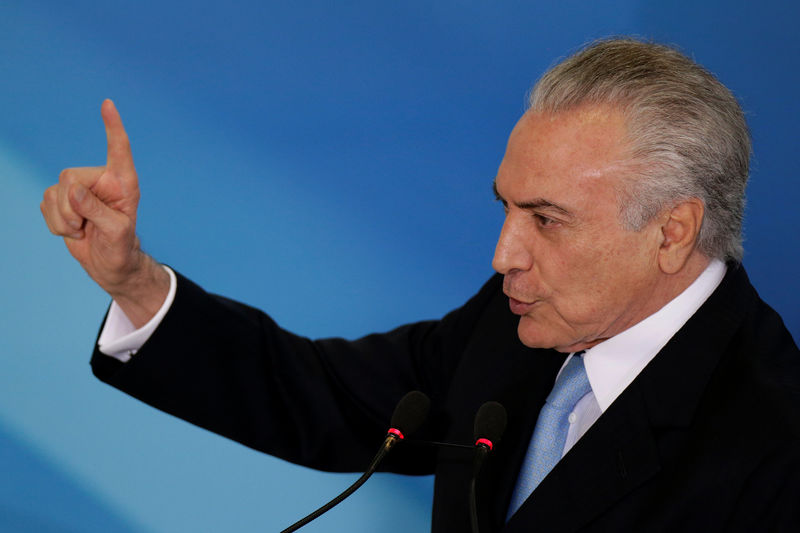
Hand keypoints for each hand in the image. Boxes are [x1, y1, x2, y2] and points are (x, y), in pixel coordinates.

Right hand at [41, 99, 168, 326]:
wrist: (109, 264)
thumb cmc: (121, 248)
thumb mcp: (116, 232)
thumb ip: (96, 210)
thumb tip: (72, 191)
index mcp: (123, 182)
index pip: (118, 149)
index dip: (113, 127)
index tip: (108, 104)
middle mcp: (100, 180)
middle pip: (69, 177)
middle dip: (71, 208)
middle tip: (84, 226)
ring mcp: (79, 189)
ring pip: (54, 193)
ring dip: (64, 219)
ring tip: (83, 230)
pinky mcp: (62, 200)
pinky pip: (45, 205)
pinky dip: (55, 224)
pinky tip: (73, 230)